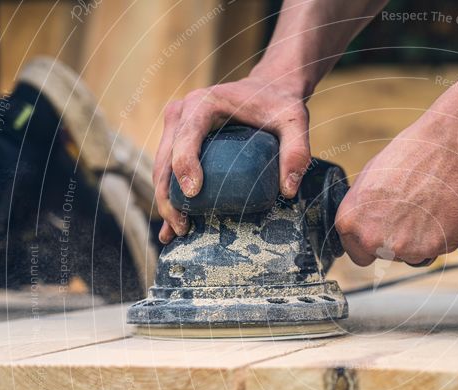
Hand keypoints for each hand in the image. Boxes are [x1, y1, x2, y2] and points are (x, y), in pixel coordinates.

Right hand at [154, 72, 311, 242]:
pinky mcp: (178, 140)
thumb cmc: (278, 104)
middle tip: (184, 227)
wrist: (267, 90)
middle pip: (165, 158)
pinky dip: (169, 197)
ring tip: (178, 232)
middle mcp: (183, 112)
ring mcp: (176, 126)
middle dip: (170, 196)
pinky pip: (167, 170)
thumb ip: (296, 150)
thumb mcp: (294, 121)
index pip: (187, 136)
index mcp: (204, 103)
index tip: (194, 194)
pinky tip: (171, 226)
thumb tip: (288, 190)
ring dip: (166, 201)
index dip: (185, 165)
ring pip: (161, 168)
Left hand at [335, 118, 457, 265]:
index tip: (386, 233)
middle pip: (387, 255)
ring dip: (422, 239)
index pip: (358, 254)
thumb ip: (363, 210)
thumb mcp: (370, 177)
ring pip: (414, 255)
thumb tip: (365, 223)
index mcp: (351, 221)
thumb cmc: (412, 154)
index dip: (374, 244)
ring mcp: (403, 246)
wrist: (449, 147)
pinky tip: (443, 209)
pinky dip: (444, 235)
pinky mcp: (432, 248)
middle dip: (398, 240)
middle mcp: (372, 239)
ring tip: (429, 206)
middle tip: (412, 211)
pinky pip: (439, 249)